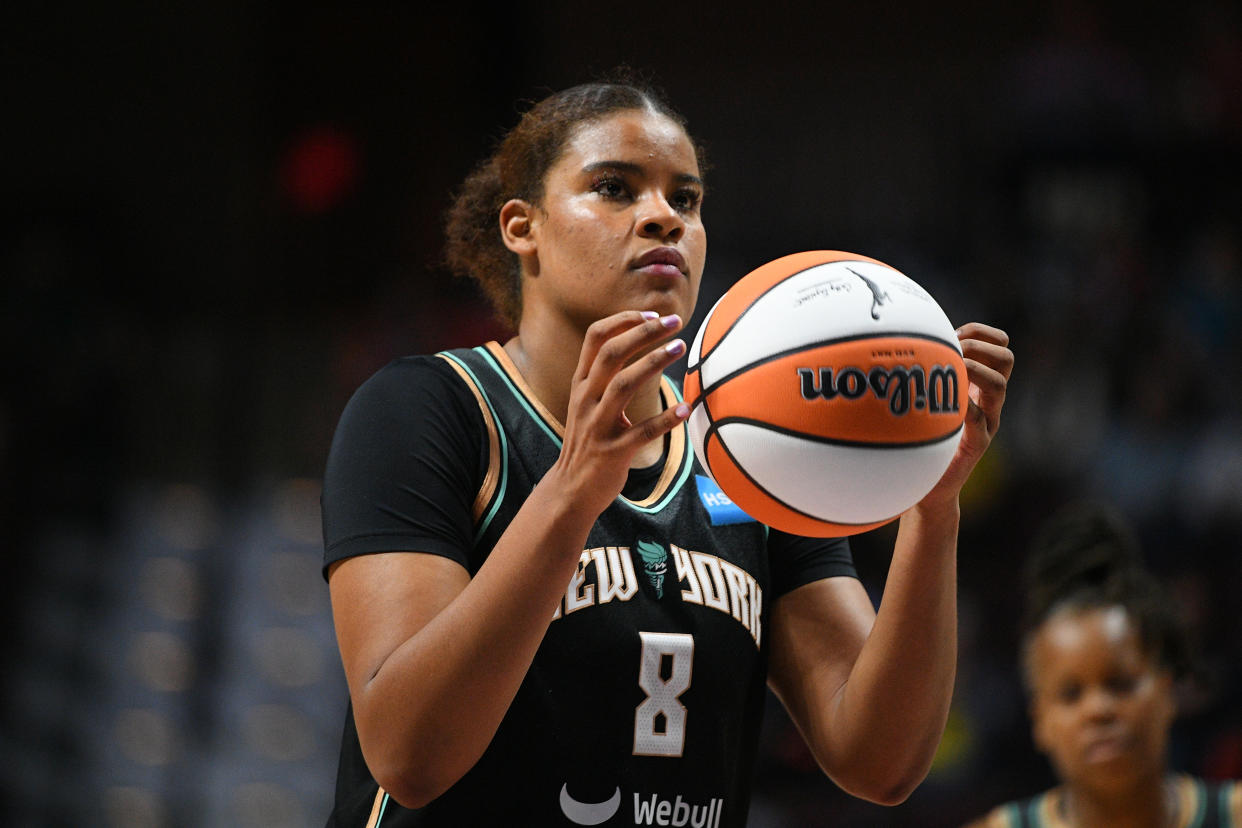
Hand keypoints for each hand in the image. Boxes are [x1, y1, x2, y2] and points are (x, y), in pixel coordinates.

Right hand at [549, 310, 691, 518]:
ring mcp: (597, 425)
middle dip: (643, 332)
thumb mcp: (588, 404)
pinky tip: (685, 409)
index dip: (624, 320)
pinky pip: (642, 432)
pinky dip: (665, 419)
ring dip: (654, 362)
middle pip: (611, 353)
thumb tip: (638, 345)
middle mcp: (585, 399)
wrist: (570, 489)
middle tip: (674, 322)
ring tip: (680, 348)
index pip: (595, 338)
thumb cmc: (588, 442)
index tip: (653, 314)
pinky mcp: (612, 452)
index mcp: (580, 384)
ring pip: (624, 385)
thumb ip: (605, 378)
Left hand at [919, 322, 1012, 507]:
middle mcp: (988, 401)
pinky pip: (979, 419)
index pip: (998, 347)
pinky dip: (964, 406)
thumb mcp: (925, 404)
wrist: (930, 489)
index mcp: (978, 386)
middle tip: (955, 351)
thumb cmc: (922, 441)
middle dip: (981, 346)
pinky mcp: (976, 443)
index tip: (954, 333)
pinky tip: (944, 403)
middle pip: (1007, 360)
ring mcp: (987, 422)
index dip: (981, 333)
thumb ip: (924, 379)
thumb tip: (897, 346)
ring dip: (976, 370)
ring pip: (999, 385)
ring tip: (953, 371)